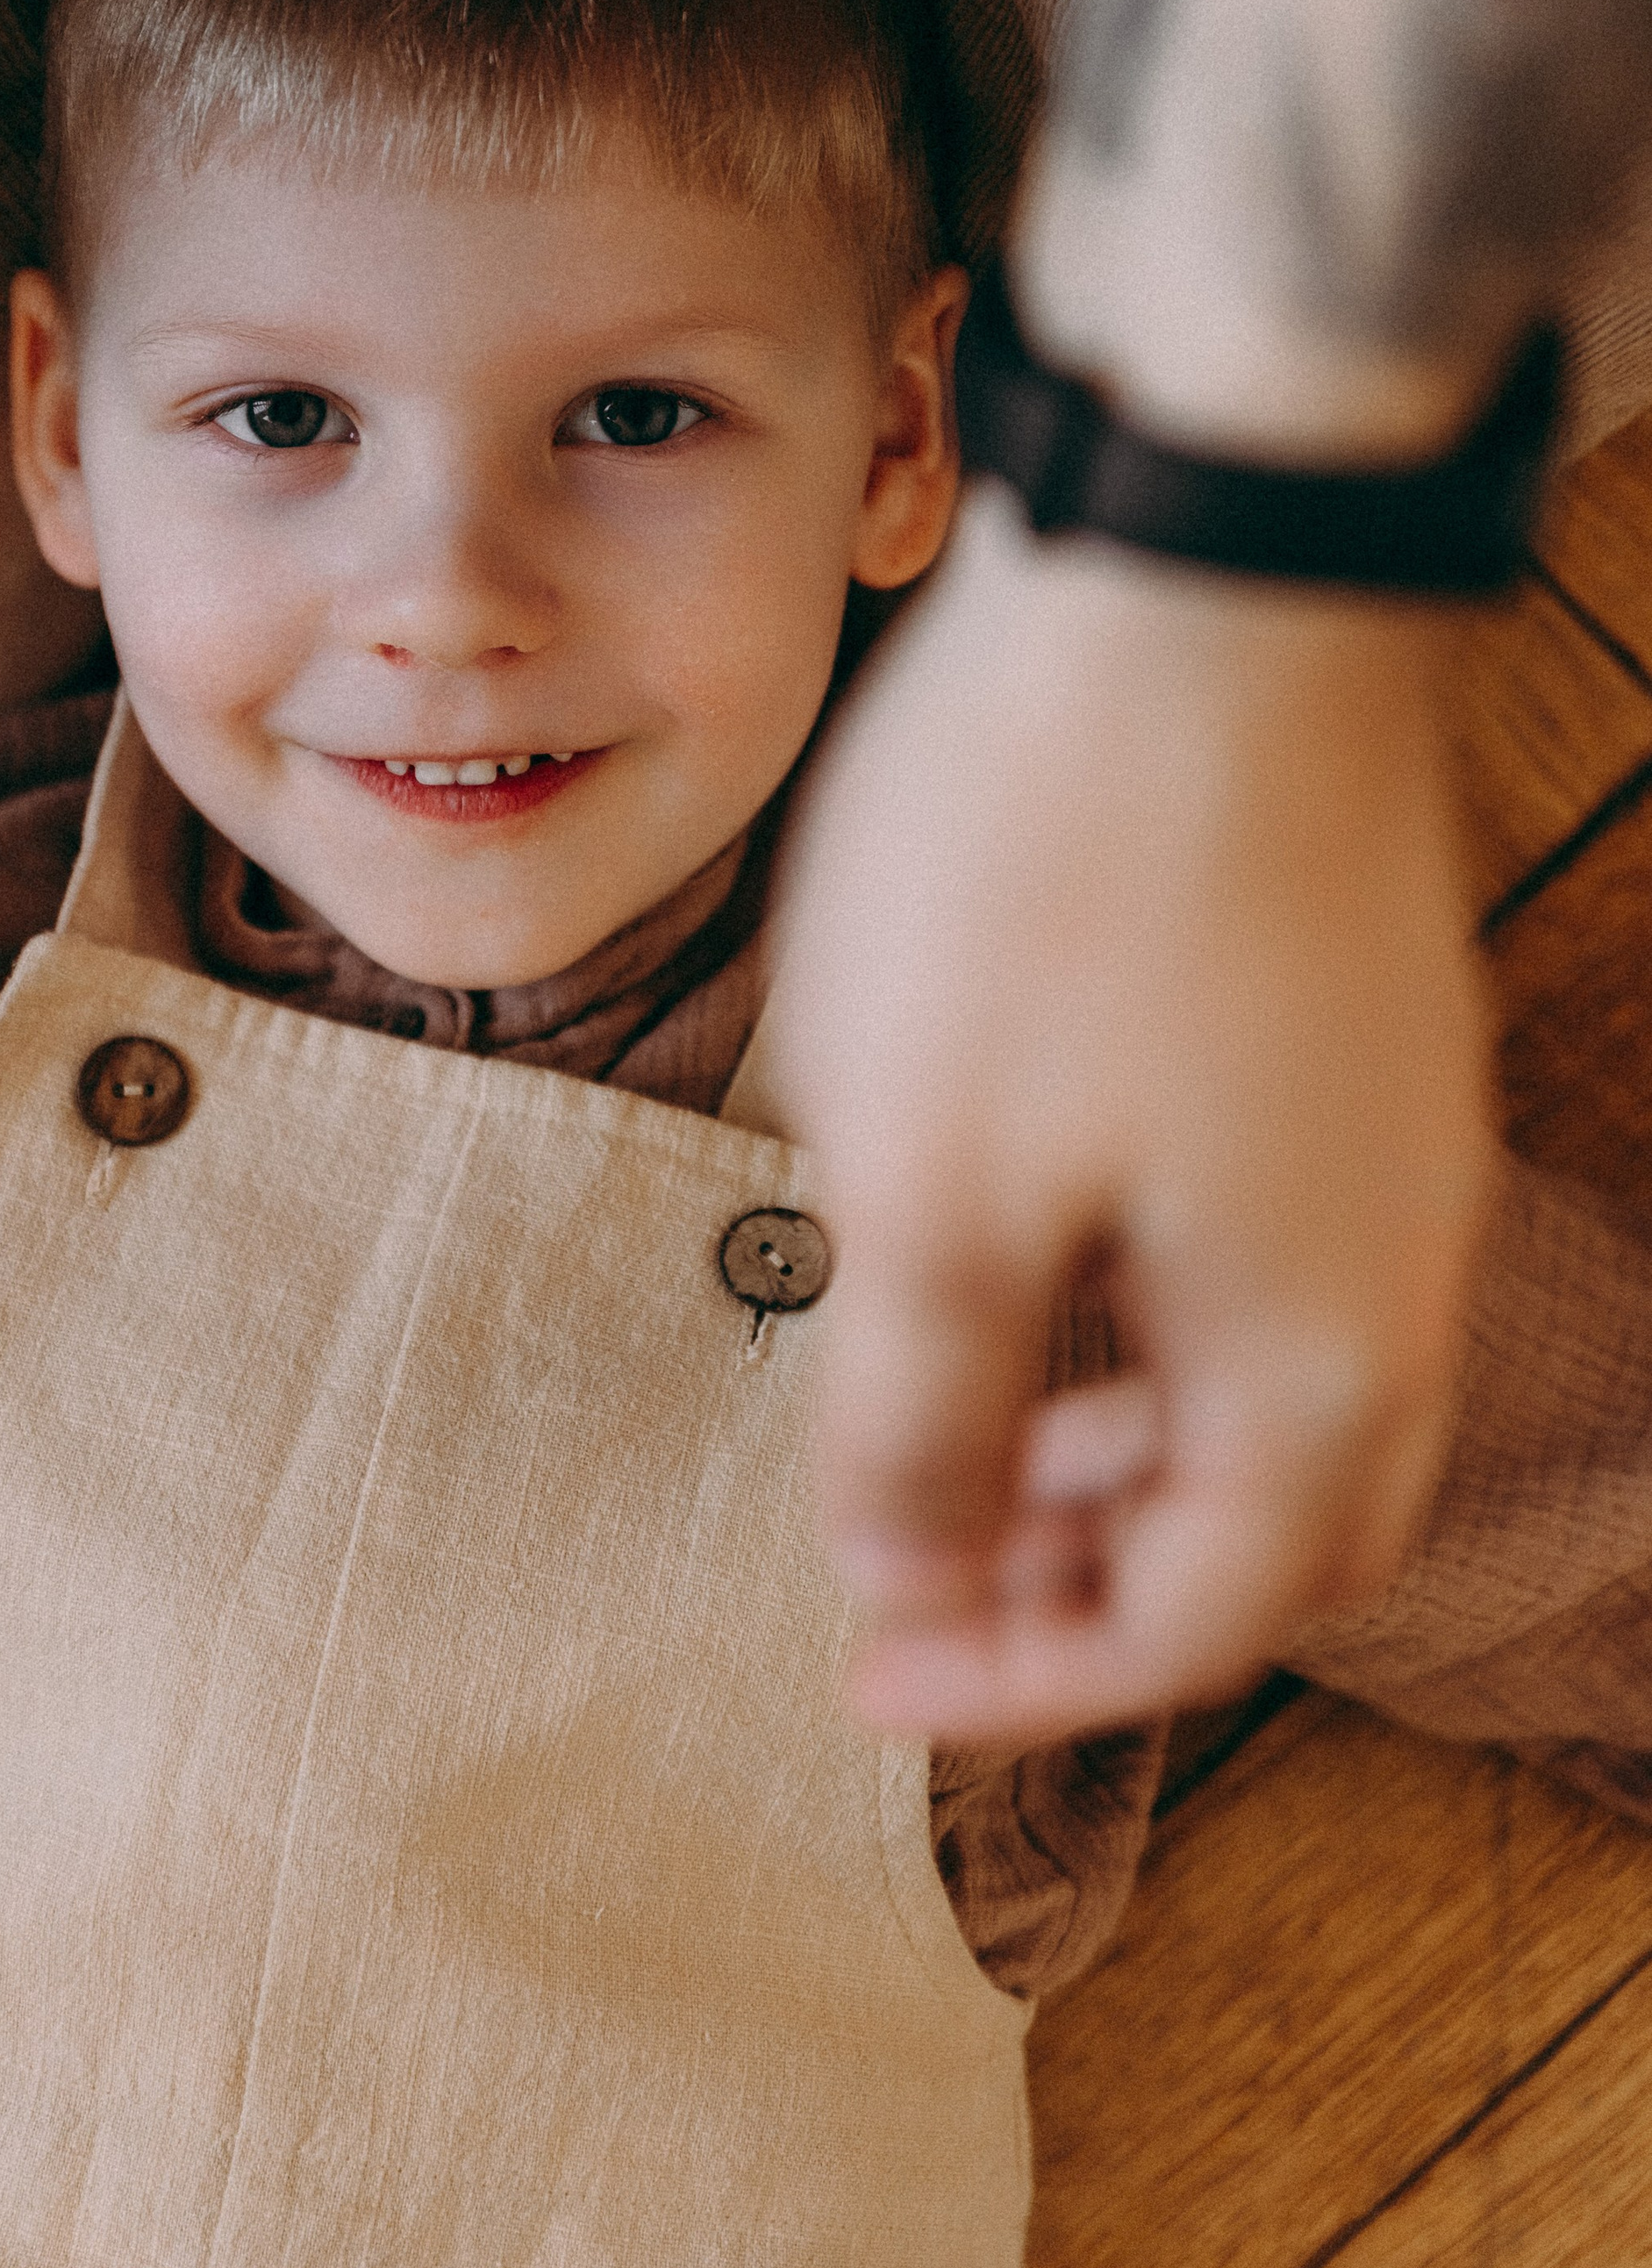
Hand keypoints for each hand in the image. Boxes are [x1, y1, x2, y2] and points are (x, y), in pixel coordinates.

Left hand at [766, 484, 1488, 1742]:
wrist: (1199, 586)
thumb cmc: (1051, 885)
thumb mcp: (930, 1188)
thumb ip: (921, 1417)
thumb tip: (914, 1578)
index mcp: (1316, 1362)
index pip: (1191, 1623)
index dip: (1019, 1682)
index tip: (868, 1679)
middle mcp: (1399, 1269)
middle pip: (1268, 1523)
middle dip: (1099, 1582)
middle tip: (934, 1580)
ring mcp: (1395, 1135)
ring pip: (1273, 1381)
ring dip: (1124, 1438)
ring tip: (966, 1421)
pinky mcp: (1355, 1024)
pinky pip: (1272, 1246)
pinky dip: (1150, 1307)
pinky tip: (1033, 1235)